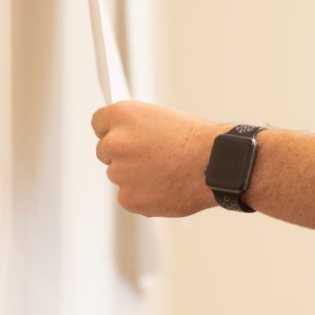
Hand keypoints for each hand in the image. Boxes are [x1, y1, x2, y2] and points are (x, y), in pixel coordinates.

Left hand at [92, 101, 225, 216]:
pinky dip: (144, 195)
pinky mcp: (128, 198)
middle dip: (123, 155)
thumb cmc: (197, 140)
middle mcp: (115, 142)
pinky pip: (129, 197)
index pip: (99, 122)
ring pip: (119, 175)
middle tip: (151, 157)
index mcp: (123, 116)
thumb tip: (127, 138)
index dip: (112, 129)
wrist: (216, 164)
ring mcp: (120, 172)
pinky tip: (166, 187)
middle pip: (105, 151)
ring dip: (136, 176)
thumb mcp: (163, 118)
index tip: (120, 135)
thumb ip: (136, 128)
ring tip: (166, 172)